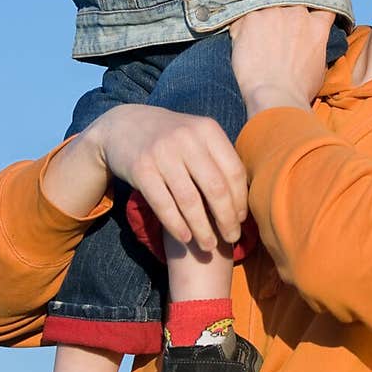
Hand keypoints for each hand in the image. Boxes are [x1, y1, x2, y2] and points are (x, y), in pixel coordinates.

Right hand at [93, 105, 247, 251]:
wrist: (125, 125)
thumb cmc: (172, 137)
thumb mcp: (197, 135)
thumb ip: (219, 158)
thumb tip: (246, 197)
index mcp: (207, 130)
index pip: (233, 171)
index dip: (240, 200)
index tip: (242, 220)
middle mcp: (187, 139)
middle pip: (216, 189)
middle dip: (227, 219)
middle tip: (232, 238)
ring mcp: (162, 153)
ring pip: (190, 201)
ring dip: (203, 229)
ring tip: (209, 246)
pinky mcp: (141, 169)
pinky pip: (164, 205)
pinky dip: (177, 225)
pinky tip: (186, 238)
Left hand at [230, 7, 332, 116]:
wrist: (275, 96)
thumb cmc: (298, 90)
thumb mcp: (319, 67)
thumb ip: (316, 47)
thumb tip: (309, 46)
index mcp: (317, 26)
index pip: (320, 8)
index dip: (313, 14)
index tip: (305, 23)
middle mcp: (297, 13)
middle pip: (291, 6)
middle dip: (285, 18)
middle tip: (277, 37)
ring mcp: (273, 13)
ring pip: (266, 9)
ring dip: (262, 21)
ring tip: (256, 42)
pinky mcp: (250, 19)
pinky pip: (242, 18)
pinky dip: (241, 29)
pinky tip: (242, 44)